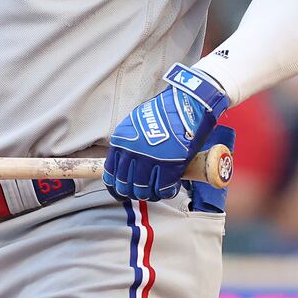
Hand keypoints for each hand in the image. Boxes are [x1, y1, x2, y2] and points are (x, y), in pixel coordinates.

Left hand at [104, 64, 229, 200]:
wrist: (186, 103)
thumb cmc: (164, 111)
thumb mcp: (136, 123)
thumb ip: (129, 143)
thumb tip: (128, 163)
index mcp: (121, 141)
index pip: (110, 174)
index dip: (116, 187)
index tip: (121, 192)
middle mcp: (132, 152)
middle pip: (126, 186)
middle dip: (133, 193)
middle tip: (142, 192)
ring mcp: (150, 160)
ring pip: (143, 190)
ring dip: (150, 194)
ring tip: (157, 190)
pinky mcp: (170, 166)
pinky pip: (163, 189)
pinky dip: (166, 192)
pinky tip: (171, 187)